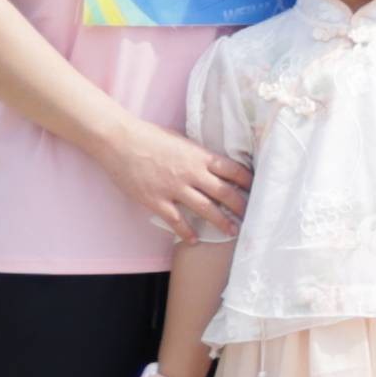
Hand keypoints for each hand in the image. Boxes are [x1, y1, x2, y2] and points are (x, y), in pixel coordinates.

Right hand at [102, 120, 246, 240]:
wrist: (120, 141)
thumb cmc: (149, 136)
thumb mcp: (181, 140)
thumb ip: (196, 154)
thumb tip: (210, 164)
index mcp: (199, 156)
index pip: (232, 170)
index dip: (246, 181)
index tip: (255, 188)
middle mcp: (192, 173)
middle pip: (224, 192)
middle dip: (240, 205)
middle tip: (250, 215)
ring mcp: (174, 188)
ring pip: (205, 209)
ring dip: (221, 221)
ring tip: (232, 231)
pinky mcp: (157, 201)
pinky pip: (176, 220)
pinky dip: (187, 231)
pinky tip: (194, 240)